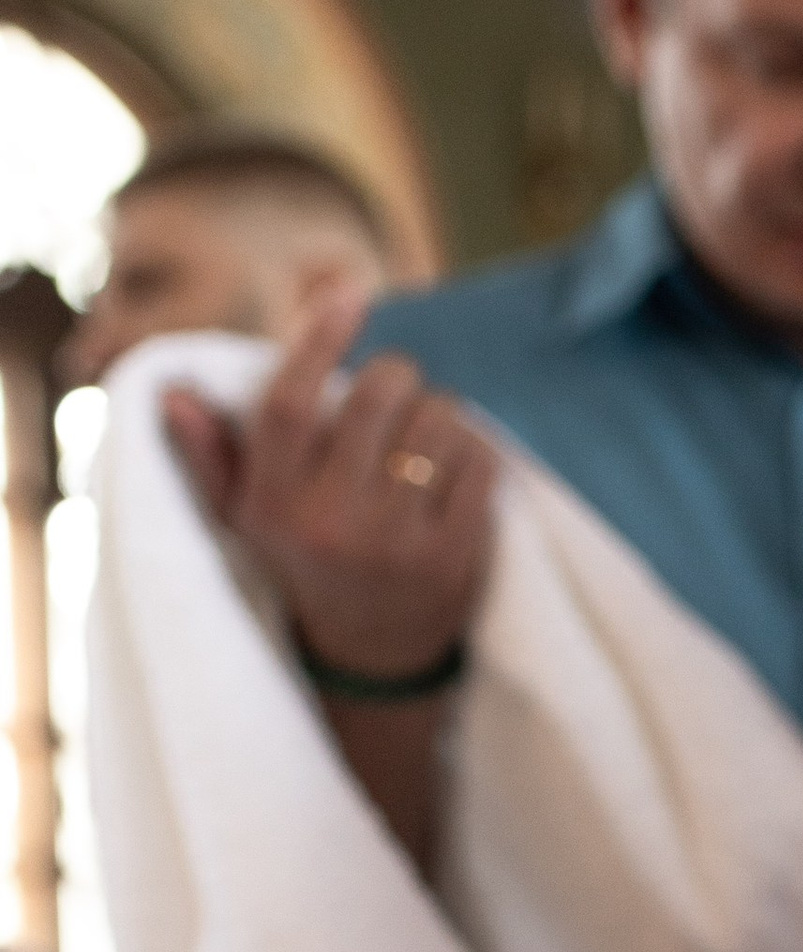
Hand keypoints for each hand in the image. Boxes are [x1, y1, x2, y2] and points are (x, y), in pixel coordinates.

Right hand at [159, 283, 497, 679]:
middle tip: (395, 390)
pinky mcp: (454, 558)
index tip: (346, 292)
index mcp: (272, 506)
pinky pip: (481, 461)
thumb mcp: (247, 518)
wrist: (372, 659)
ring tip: (422, 443)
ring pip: (439, 421)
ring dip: (439, 414)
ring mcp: (396, 545)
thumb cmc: (306, 563)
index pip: (290, 405)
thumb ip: (213, 455)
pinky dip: (476, 450)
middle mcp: (331, 526)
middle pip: (377, 398)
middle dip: (395, 376)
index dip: (316, 339)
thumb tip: (173, 392)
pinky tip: (456, 469)